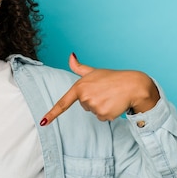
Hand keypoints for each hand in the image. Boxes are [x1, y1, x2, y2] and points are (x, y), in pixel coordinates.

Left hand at [40, 53, 159, 125]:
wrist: (133, 85)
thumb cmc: (113, 77)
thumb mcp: (94, 71)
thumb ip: (79, 67)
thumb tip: (71, 55)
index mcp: (80, 87)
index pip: (63, 103)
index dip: (52, 114)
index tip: (43, 122)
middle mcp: (85, 97)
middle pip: (84, 106)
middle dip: (94, 100)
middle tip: (105, 91)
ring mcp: (94, 106)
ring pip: (93, 112)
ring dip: (101, 106)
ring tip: (110, 96)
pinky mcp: (103, 115)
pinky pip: (102, 118)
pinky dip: (108, 113)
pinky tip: (114, 103)